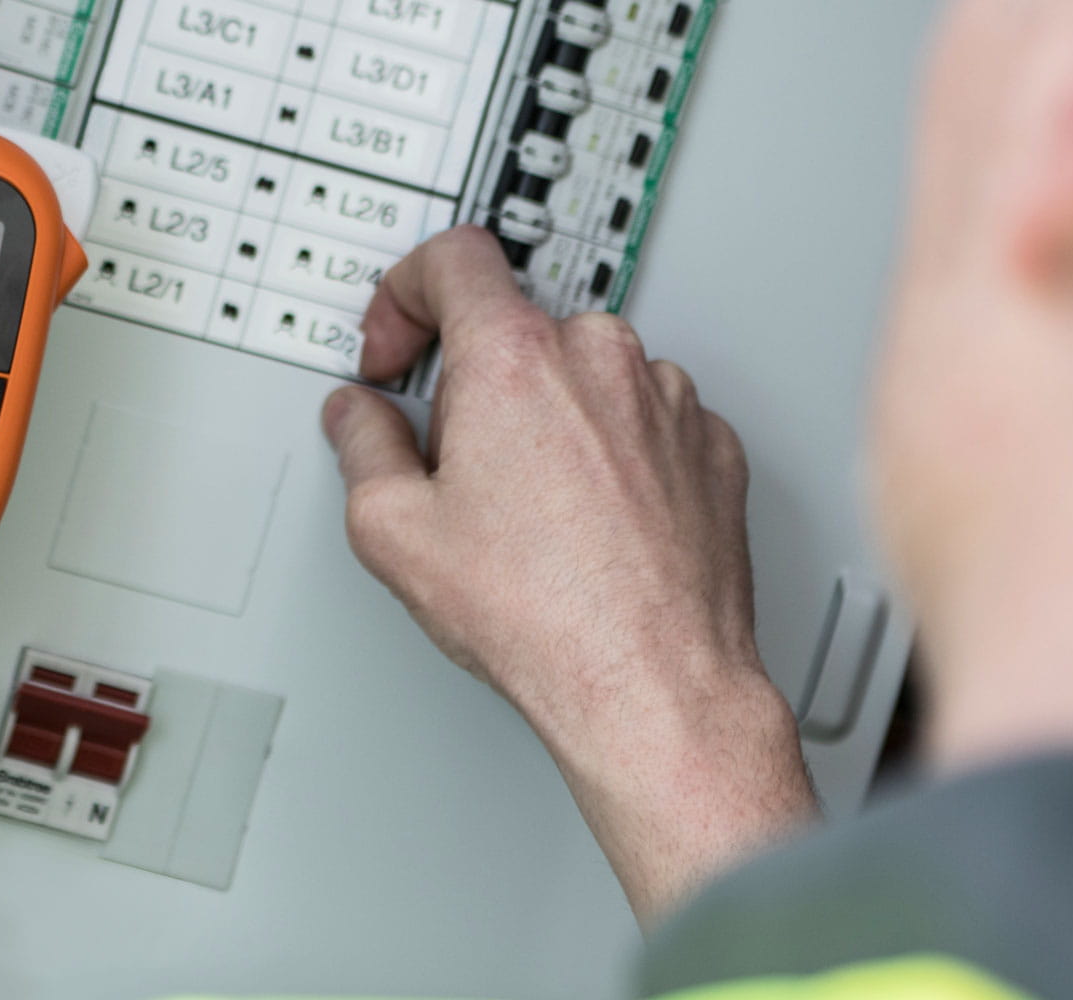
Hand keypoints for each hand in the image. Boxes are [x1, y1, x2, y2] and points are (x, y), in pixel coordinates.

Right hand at [323, 227, 813, 924]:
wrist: (653, 682)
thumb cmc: (541, 615)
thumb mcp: (393, 531)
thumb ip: (362, 446)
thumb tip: (359, 418)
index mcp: (513, 358)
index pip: (453, 259)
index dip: (405, 293)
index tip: (398, 344)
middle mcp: (601, 359)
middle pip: (517, 330)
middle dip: (476, 384)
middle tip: (457, 464)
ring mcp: (668, 400)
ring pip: (585, 376)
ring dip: (549, 419)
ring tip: (532, 511)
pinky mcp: (713, 447)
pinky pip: (645, 420)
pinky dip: (610, 453)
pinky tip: (587, 523)